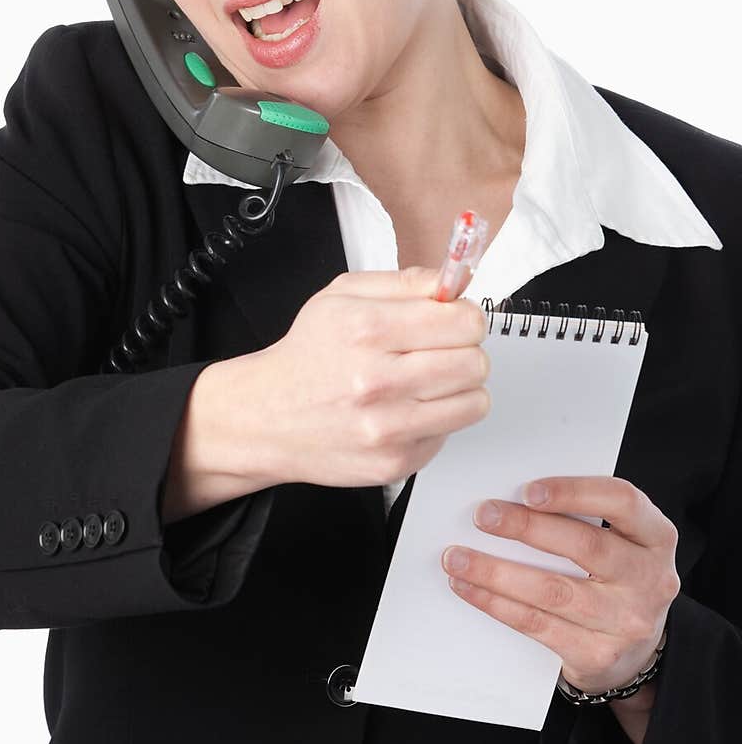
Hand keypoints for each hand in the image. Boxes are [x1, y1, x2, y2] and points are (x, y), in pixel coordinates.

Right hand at [233, 265, 491, 490]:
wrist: (268, 417)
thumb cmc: (308, 355)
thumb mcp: (343, 295)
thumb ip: (405, 282)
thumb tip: (454, 283)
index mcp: (368, 329)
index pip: (464, 322)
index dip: (465, 317)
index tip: (453, 321)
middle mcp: (377, 380)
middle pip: (475, 363)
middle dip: (465, 352)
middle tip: (440, 352)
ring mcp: (388, 427)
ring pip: (475, 402)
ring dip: (459, 389)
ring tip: (426, 382)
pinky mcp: (395, 462)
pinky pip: (450, 434)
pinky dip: (436, 421)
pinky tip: (405, 410)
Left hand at [440, 476, 680, 693]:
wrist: (633, 651)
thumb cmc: (614, 578)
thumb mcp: (618, 542)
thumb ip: (582, 518)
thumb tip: (510, 497)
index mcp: (656, 537)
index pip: (623, 501)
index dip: (575, 492)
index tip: (528, 489)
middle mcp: (649, 578)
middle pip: (585, 546)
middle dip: (526, 528)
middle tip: (482, 516)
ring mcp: (626, 621)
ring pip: (553, 590)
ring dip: (496, 572)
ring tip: (457, 557)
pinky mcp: (598, 654)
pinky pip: (537, 624)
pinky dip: (496, 603)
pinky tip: (469, 588)